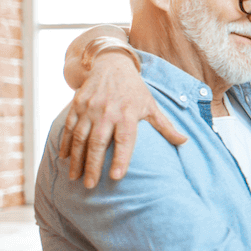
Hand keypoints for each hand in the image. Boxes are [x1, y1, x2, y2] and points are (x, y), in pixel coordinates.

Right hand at [60, 52, 187, 187]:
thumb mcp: (152, 106)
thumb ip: (166, 126)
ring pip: (80, 137)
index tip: (117, 177)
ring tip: (75, 177)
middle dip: (93, 165)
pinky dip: (65, 143)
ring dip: (77, 159)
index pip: (125, 140)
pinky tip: (65, 158)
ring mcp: (90, 108)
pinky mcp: (77, 105)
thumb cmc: (135, 90)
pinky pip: (69, 127)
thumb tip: (185, 142)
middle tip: (90, 185)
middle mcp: (107, 112)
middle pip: (99, 143)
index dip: (121, 158)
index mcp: (128, 114)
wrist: (112, 65)